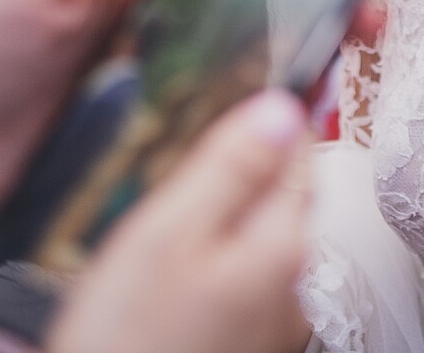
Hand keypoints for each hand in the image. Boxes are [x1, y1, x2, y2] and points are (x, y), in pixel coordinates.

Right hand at [48, 89, 311, 352]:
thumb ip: (229, 167)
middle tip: (177, 160)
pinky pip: (234, 288)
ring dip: (218, 224)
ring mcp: (270, 328)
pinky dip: (206, 270)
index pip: (297, 150)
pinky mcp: (241, 352)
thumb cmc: (126, 342)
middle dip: (238, 172)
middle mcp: (291, 287)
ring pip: (252, 245)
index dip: (264, 116)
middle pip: (277, 199)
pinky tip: (161, 279)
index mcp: (281, 243)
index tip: (228, 96)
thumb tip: (282, 105)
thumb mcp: (167, 233)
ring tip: (159, 223)